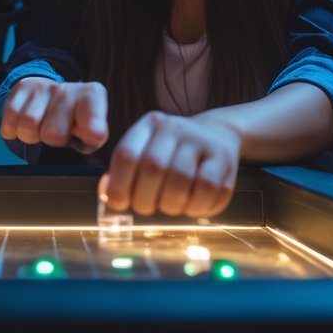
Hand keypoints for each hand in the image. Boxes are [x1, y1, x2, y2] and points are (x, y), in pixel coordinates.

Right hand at [0, 77, 108, 153]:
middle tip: (58, 134)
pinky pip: (10, 122)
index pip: (92, 114)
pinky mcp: (21, 88)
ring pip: (28, 126)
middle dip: (53, 141)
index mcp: (91, 96)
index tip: (93, 136)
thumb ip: (94, 137)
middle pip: (53, 133)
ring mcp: (42, 86)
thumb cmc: (73, 119)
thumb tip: (93, 136)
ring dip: (32, 136)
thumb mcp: (90, 129)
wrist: (50, 94)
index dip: (92, 130)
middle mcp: (67, 88)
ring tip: (41, 128)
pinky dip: (13, 131)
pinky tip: (24, 123)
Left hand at [102, 111, 240, 218]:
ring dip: (171, 205)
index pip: (126, 154)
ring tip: (170, 206)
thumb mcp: (145, 152)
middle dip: (145, 199)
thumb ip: (124, 173)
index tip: (119, 204)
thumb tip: (109, 197)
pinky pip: (208, 189)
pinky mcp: (224, 157)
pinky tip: (191, 205)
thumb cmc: (173, 153)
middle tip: (147, 207)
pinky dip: (196, 206)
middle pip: (153, 169)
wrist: (217, 134)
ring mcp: (201, 140)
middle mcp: (174, 127)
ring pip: (180, 181)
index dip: (119, 185)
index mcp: (150, 124)